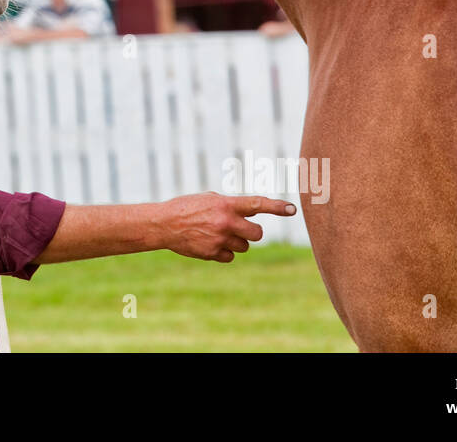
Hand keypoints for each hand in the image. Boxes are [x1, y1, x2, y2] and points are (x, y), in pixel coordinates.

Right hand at [162, 192, 296, 261]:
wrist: (164, 223)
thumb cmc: (188, 207)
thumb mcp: (210, 199)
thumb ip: (231, 206)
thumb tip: (252, 213)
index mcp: (226, 204)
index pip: (257, 204)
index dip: (277, 207)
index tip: (293, 209)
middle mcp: (225, 222)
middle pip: (257, 233)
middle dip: (251, 232)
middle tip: (240, 228)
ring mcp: (219, 239)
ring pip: (244, 247)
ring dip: (236, 242)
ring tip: (217, 234)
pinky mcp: (212, 253)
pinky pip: (230, 257)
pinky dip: (223, 252)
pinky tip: (209, 243)